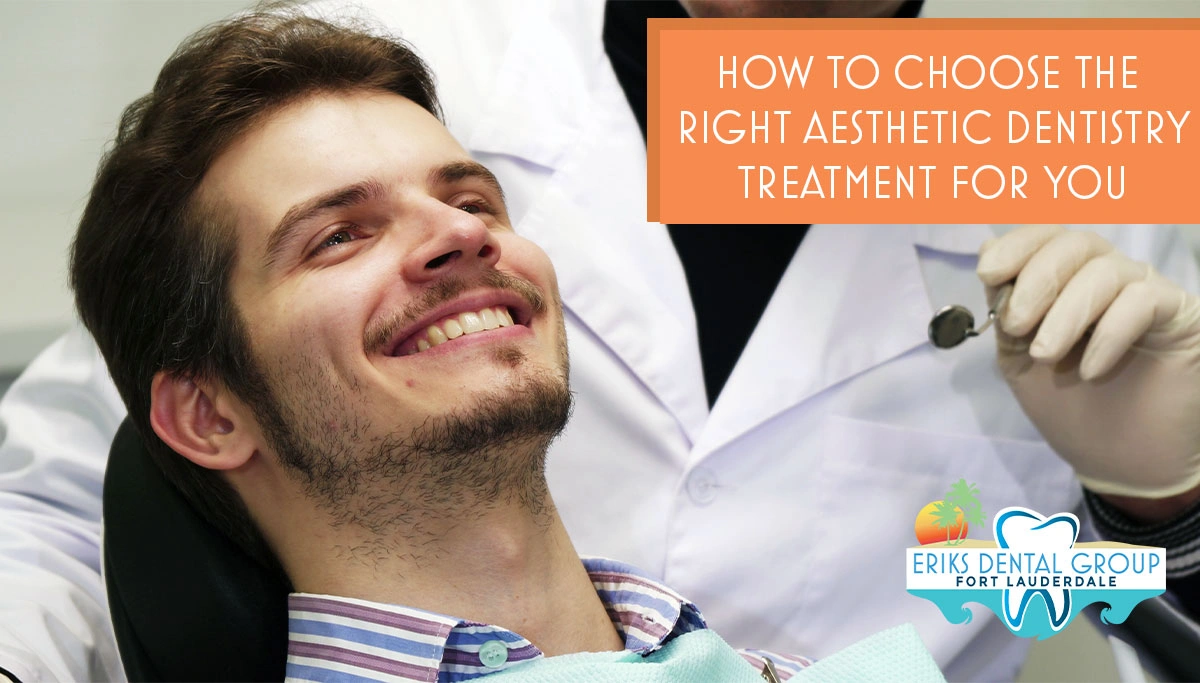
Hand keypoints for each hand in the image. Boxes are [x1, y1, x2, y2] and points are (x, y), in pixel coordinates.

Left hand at [977, 225, 1199, 514]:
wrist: (1119, 464)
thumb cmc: (1071, 409)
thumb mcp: (1019, 360)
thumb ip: (1006, 310)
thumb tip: (988, 251)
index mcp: (1069, 281)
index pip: (1048, 236)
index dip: (1017, 245)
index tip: (988, 274)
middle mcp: (1111, 278)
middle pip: (1076, 243)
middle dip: (1037, 279)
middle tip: (1016, 324)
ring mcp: (1149, 294)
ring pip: (1107, 270)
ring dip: (1066, 312)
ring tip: (1045, 355)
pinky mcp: (1182, 317)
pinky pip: (1144, 301)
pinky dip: (1108, 333)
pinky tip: (1090, 369)